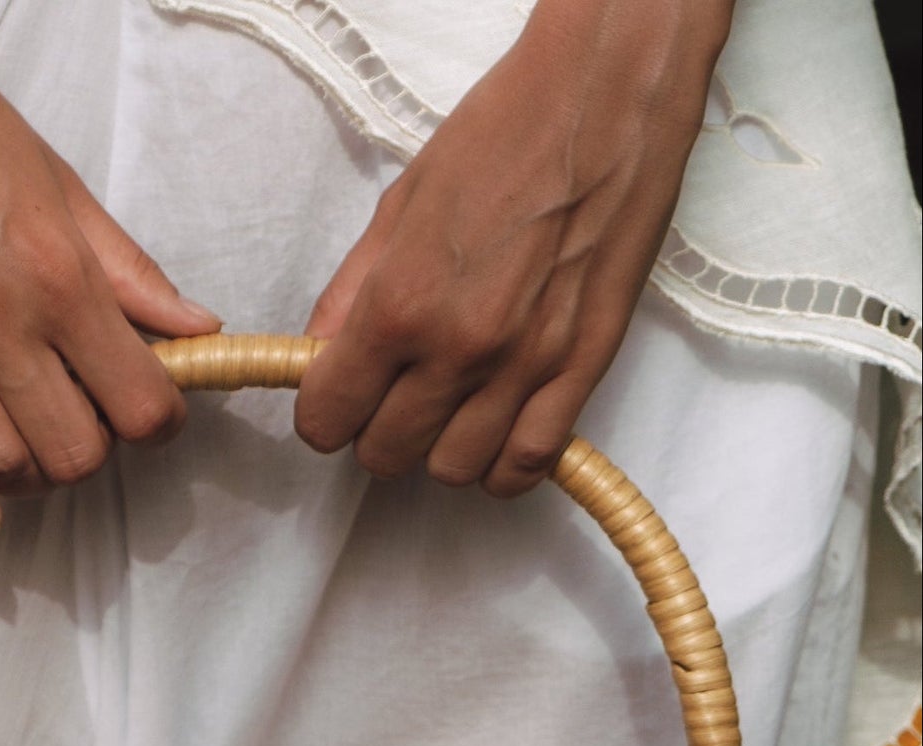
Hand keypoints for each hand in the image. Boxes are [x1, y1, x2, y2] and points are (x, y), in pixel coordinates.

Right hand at [0, 0, 219, 525]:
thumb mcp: (63, 187)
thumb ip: (130, 270)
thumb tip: (196, 327)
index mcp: (57, 279)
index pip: (140, 405)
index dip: (160, 423)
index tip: (153, 410)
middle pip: (73, 455)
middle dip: (94, 451)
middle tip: (86, 417)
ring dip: (28, 473)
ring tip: (32, 441)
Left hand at [294, 0, 734, 496]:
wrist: (605, 97)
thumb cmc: (500, 134)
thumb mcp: (399, 205)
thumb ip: (350, 294)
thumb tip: (318, 358)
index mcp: (400, 304)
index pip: (329, 419)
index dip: (325, 414)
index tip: (337, 397)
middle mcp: (459, 349)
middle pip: (387, 456)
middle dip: (378, 432)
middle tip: (394, 393)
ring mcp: (524, 367)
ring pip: (453, 471)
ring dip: (441, 447)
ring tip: (451, 405)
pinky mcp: (581, 370)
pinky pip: (526, 467)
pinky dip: (502, 465)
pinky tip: (496, 432)